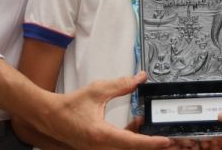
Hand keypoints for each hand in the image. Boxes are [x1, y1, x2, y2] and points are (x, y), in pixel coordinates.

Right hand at [43, 72, 171, 148]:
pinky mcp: (100, 147)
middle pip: (132, 149)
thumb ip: (121, 85)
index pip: (132, 142)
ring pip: (127, 148)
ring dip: (141, 139)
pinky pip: (120, 145)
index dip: (151, 142)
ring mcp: (100, 149)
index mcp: (101, 135)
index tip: (166, 140)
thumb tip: (139, 78)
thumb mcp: (97, 91)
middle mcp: (102, 147)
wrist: (51, 116)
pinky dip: (131, 136)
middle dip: (151, 143)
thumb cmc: (70, 106)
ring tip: (154, 127)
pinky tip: (136, 122)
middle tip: (169, 139)